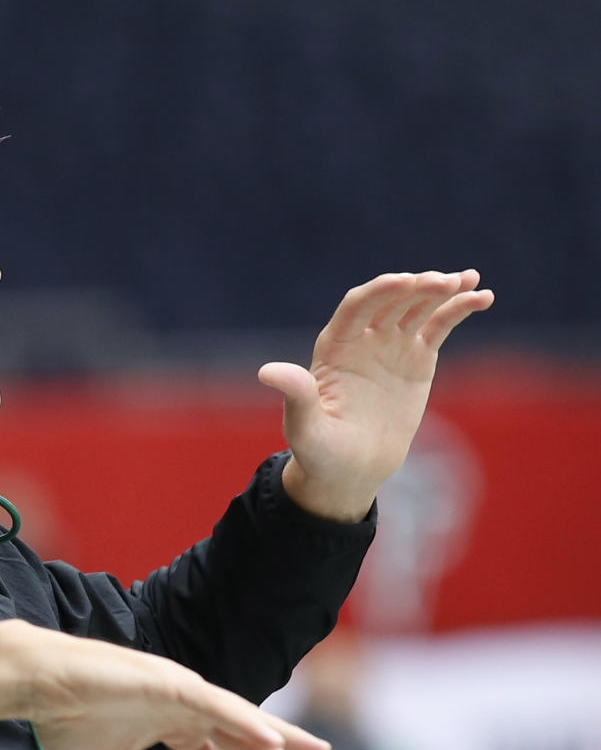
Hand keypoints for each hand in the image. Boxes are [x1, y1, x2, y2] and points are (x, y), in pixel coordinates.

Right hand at [0, 621, 331, 749]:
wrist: (39, 688)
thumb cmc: (65, 722)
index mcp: (171, 726)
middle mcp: (184, 708)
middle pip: (244, 741)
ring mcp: (180, 693)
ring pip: (241, 719)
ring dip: (281, 739)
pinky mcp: (170, 683)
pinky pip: (217, 706)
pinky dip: (246, 722)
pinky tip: (274, 740)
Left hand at [258, 270, 493, 520]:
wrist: (351, 468)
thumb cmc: (319, 450)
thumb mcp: (305, 426)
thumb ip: (295, 395)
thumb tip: (267, 371)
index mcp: (333, 346)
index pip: (356, 306)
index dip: (380, 290)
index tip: (406, 280)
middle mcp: (362, 337)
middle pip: (391, 300)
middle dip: (417, 287)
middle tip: (445, 281)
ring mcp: (391, 344)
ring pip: (418, 306)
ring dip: (443, 290)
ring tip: (470, 280)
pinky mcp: (418, 357)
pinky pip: (439, 326)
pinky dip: (459, 309)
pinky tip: (482, 297)